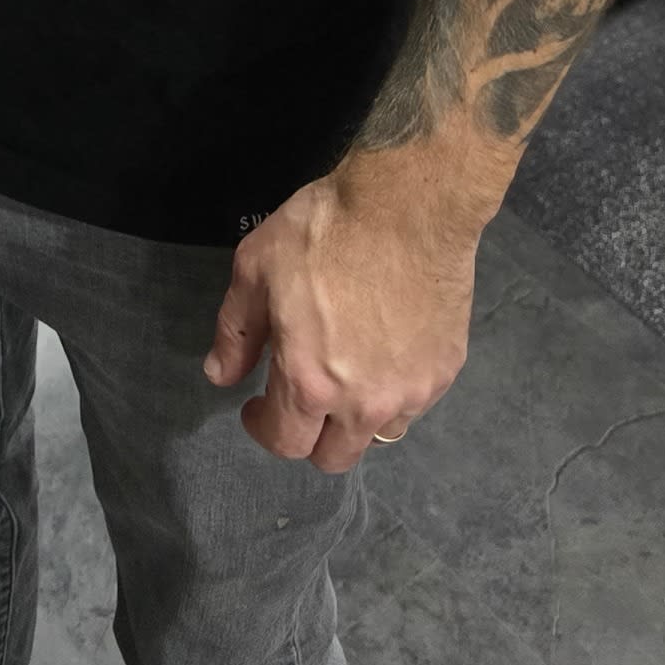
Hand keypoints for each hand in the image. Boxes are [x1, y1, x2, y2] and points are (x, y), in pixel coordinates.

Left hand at [202, 155, 481, 470]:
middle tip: (300, 396)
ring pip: (377, 435)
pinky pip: (413, 404)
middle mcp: (363, 404)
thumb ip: (236, 332)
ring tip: (345, 375)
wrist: (407, 206)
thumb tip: (220, 376)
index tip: (256, 405)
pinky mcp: (444, 373)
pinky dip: (393, 391)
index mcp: (310, 382)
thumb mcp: (255, 268)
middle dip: (309, 436)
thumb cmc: (323, 231)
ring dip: (355, 419)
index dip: (262, 428)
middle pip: (334, 457)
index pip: (285, 442)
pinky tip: (383, 351)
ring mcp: (410, 392)